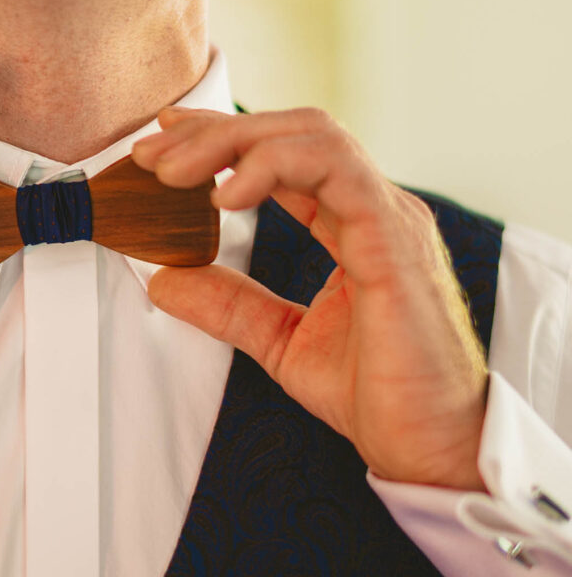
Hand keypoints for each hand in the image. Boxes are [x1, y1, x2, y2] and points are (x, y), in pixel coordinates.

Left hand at [132, 106, 488, 491]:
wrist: (427, 445)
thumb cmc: (375, 392)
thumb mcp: (280, 339)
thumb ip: (228, 303)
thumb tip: (163, 278)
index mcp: (352, 222)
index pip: (284, 154)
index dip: (221, 140)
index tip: (162, 145)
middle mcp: (373, 208)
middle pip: (293, 132)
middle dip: (215, 134)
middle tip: (150, 156)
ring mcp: (389, 218)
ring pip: (313, 138)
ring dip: (233, 144)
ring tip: (173, 174)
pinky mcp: (395, 242)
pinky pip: (338, 174)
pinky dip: (275, 170)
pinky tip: (224, 198)